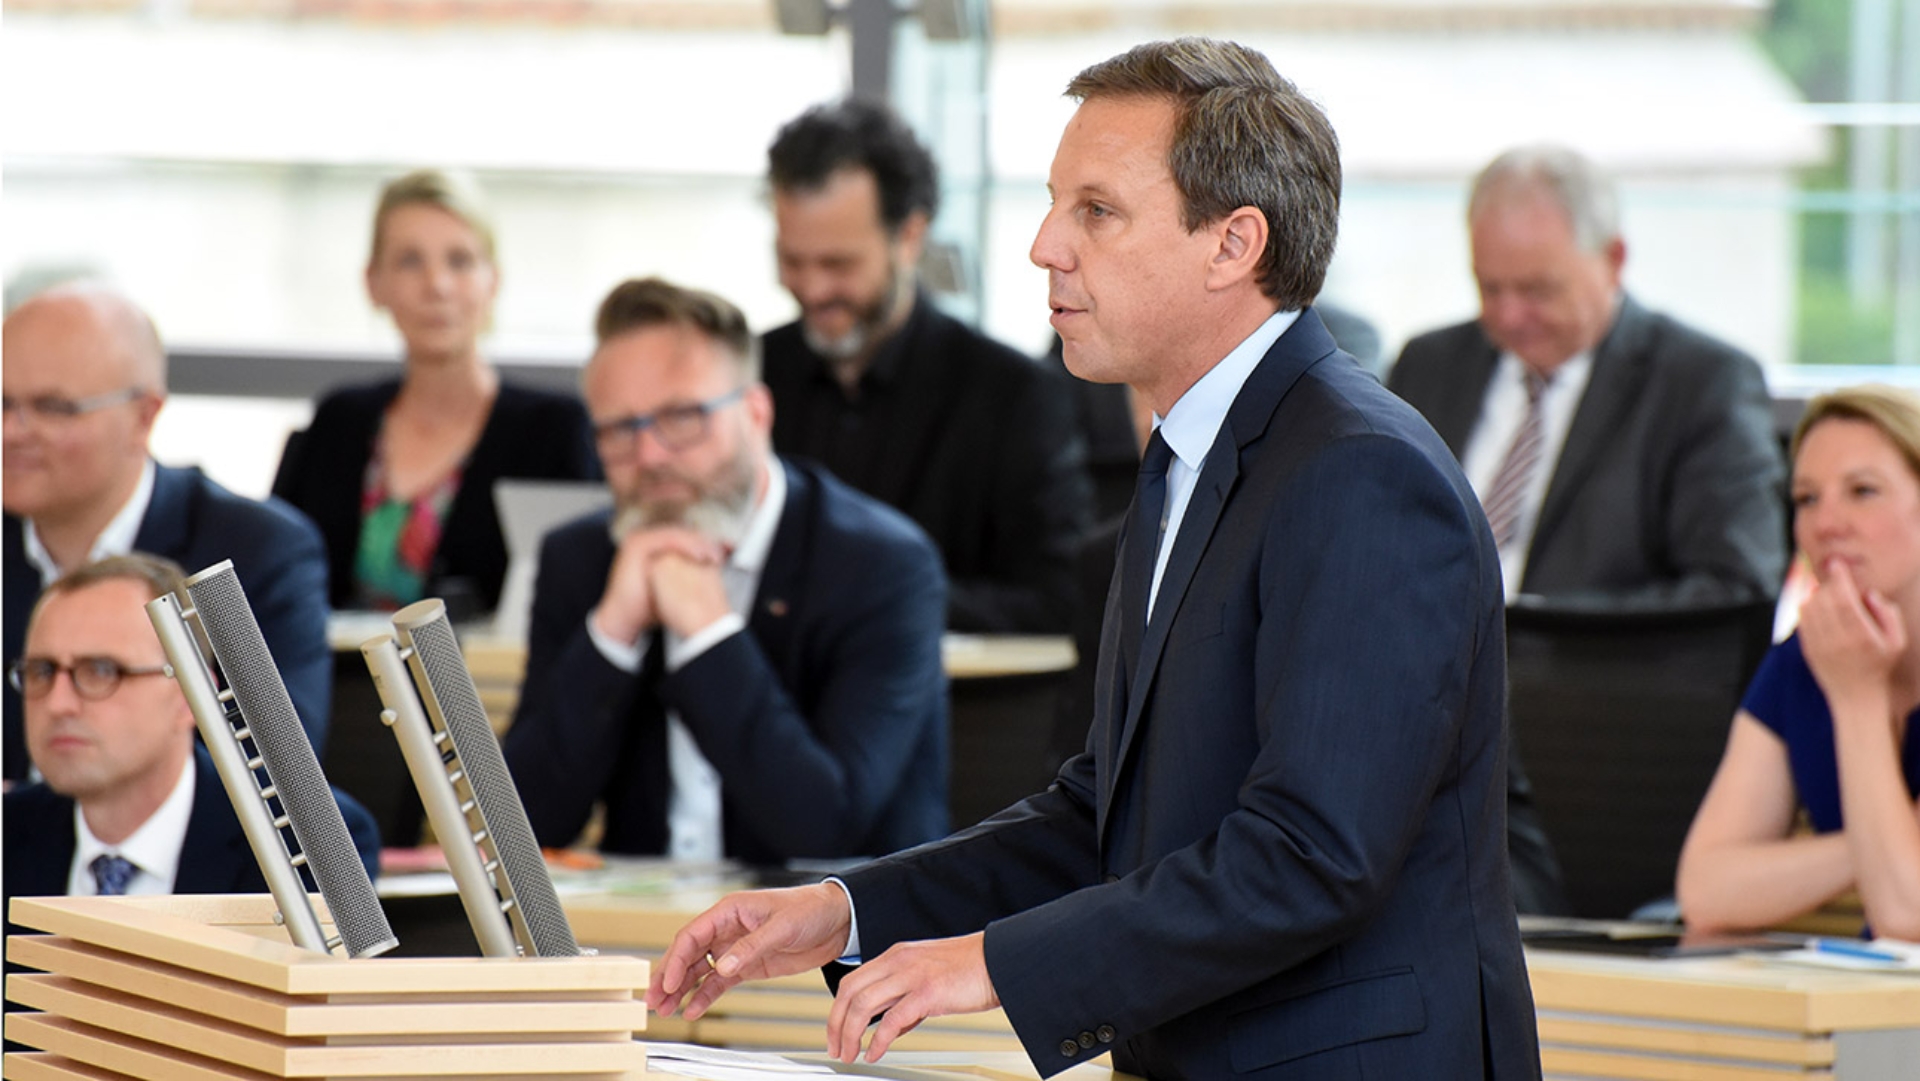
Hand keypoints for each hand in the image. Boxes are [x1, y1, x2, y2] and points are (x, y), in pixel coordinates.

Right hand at [593, 527, 724, 643]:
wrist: (625, 618)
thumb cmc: (649, 606)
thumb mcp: (673, 587)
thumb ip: (689, 574)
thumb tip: (715, 570)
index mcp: (654, 547)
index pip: (684, 538)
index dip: (704, 544)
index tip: (722, 555)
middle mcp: (647, 540)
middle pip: (682, 533)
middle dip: (704, 542)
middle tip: (720, 554)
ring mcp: (640, 540)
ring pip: (677, 535)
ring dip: (698, 543)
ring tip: (713, 555)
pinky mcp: (637, 544)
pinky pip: (668, 538)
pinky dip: (686, 544)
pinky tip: (699, 554)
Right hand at [646, 884, 852, 1020]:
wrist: (837, 920)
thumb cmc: (810, 909)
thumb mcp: (781, 926)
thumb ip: (751, 947)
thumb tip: (723, 965)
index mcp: (730, 910)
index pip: (692, 935)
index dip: (676, 959)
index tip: (666, 982)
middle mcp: (728, 929)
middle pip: (689, 954)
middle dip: (669, 977)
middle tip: (653, 999)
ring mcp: (736, 948)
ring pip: (700, 970)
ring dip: (681, 989)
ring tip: (665, 1010)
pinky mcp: (747, 965)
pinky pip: (719, 982)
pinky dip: (705, 996)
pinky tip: (692, 1010)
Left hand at [826, 933, 999, 1062]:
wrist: (1000, 960)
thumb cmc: (971, 969)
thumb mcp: (929, 977)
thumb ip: (907, 997)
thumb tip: (894, 1027)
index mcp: (897, 956)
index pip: (853, 981)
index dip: (838, 1009)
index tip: (836, 1031)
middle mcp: (899, 961)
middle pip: (849, 991)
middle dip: (835, 1024)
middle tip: (836, 1048)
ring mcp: (912, 975)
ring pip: (863, 1004)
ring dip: (850, 1034)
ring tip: (851, 1054)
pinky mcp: (928, 992)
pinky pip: (892, 1020)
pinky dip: (878, 1040)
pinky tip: (875, 1053)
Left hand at [1801, 558, 1907, 720]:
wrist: (1856, 698)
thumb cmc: (1880, 667)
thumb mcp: (1897, 641)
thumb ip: (1888, 614)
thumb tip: (1868, 594)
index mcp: (1861, 636)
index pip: (1844, 599)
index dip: (1839, 577)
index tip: (1837, 563)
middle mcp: (1837, 639)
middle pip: (1824, 599)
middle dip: (1829, 584)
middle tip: (1836, 580)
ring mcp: (1819, 645)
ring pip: (1810, 608)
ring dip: (1817, 595)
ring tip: (1830, 595)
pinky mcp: (1807, 649)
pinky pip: (1802, 620)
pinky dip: (1808, 608)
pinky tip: (1820, 607)